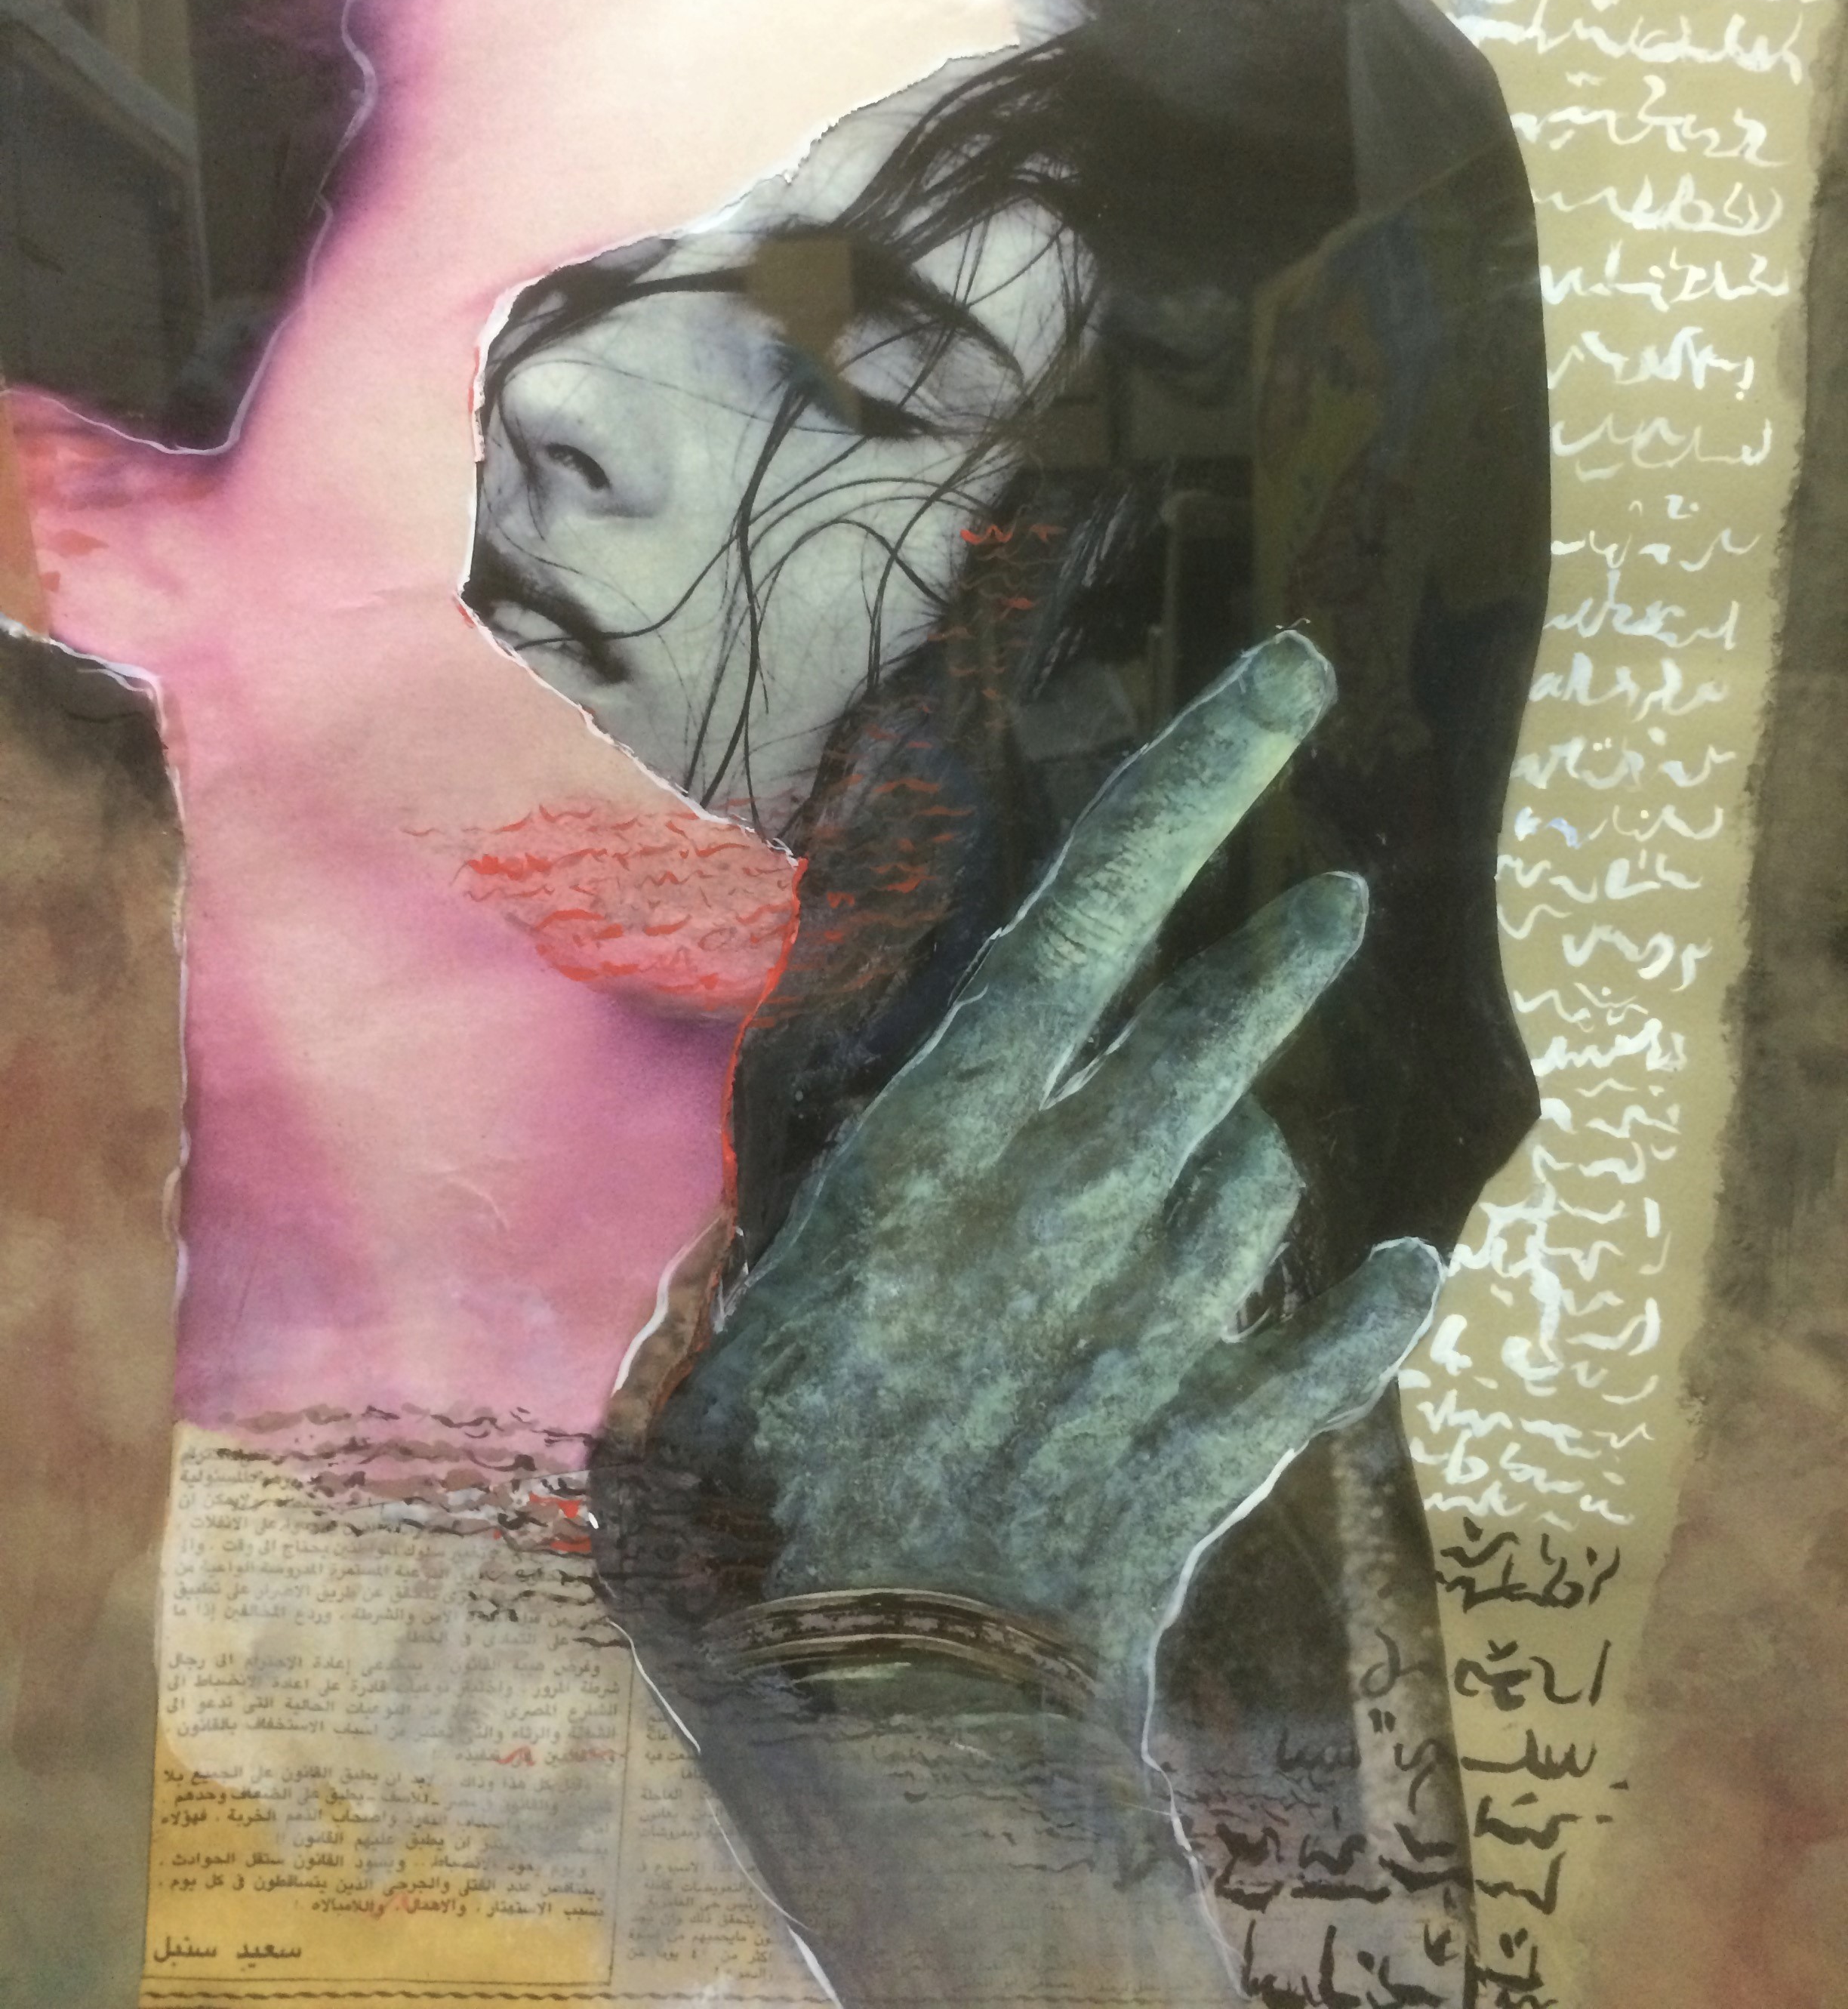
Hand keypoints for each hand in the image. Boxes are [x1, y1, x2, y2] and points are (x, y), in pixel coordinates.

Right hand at [631, 629, 1441, 1709]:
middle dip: (1283, 949)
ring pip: (1263, 1172)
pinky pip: (1329, 1336)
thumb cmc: (755, 1535)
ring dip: (1264, 1144)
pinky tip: (1402, 1265)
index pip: (1088, 914)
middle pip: (1215, 1026)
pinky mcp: (1222, 1437)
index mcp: (940, 1148)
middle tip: (1337, 897)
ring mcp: (1164, 1316)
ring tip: (1262, 1128)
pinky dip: (1368, 1301)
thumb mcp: (708, 1346)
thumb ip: (775, 1247)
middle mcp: (1075, 1198)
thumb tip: (798, 1202)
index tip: (1285, 682)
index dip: (1194, 782)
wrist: (897, 1738)